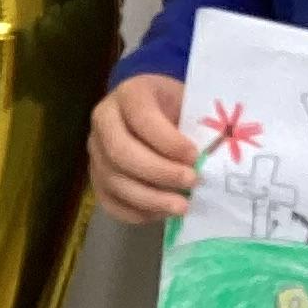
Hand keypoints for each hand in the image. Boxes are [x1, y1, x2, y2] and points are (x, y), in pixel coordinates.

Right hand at [88, 73, 198, 224]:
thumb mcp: (189, 103)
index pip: (142, 117)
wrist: (157, 113)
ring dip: (151, 199)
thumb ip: (197, 126)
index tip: (195, 156)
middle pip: (121, 152)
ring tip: (182, 206)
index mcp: (130, 93)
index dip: (168, 141)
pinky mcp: (96, 177)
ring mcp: (95, 151)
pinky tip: (162, 213)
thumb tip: (212, 160)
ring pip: (114, 180)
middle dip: (159, 172)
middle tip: (191, 182)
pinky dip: (136, 212)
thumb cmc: (178, 108)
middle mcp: (104, 120)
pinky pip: (109, 201)